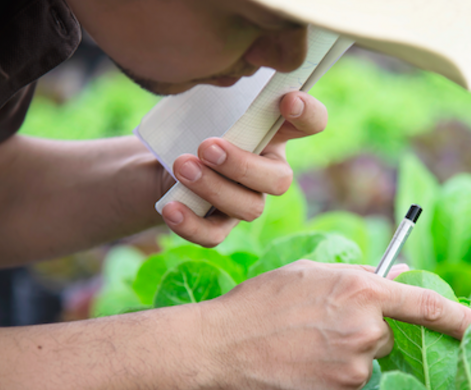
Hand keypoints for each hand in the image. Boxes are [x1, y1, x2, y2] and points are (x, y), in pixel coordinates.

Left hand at [159, 91, 325, 245]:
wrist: (159, 160)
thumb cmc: (193, 123)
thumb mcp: (208, 102)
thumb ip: (224, 93)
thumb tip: (221, 73)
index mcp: (275, 133)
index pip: (311, 123)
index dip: (308, 115)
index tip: (286, 101)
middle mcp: (268, 170)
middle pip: (280, 180)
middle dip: (244, 165)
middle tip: (207, 147)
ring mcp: (246, 201)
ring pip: (249, 208)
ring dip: (214, 188)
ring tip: (181, 167)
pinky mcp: (218, 226)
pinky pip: (214, 235)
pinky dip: (192, 224)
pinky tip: (171, 207)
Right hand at [197, 261, 470, 389]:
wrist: (217, 350)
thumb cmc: (259, 304)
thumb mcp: (309, 273)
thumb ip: (358, 275)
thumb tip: (397, 278)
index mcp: (362, 291)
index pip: (427, 304)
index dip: (460, 315)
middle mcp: (366, 331)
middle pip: (388, 333)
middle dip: (366, 327)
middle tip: (324, 323)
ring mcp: (354, 369)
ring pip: (366, 360)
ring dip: (345, 353)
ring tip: (301, 344)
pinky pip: (348, 384)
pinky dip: (331, 375)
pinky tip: (300, 365)